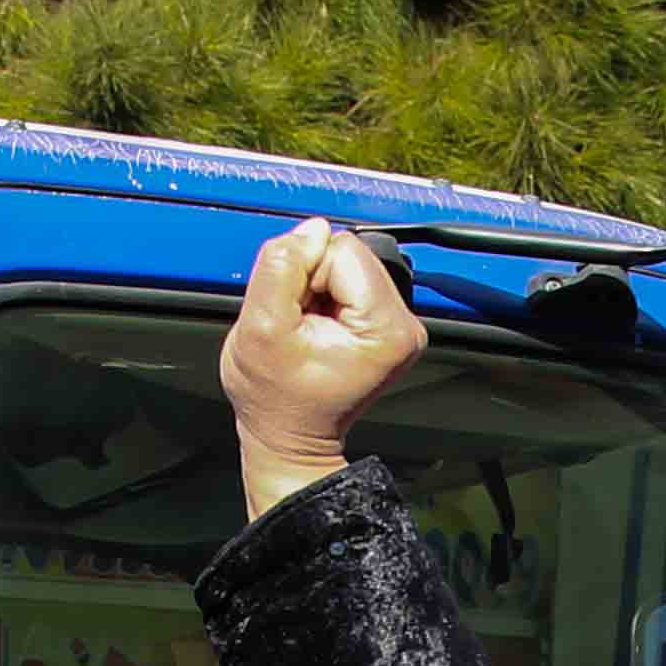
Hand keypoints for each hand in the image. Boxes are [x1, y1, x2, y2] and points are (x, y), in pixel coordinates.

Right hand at [223, 220, 427, 521]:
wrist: (289, 435)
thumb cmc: (276, 398)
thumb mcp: (261, 325)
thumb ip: (282, 265)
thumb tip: (310, 230)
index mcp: (386, 327)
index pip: (342, 249)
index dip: (304, 272)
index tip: (295, 313)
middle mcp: (405, 324)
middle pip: (350, 254)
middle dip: (313, 281)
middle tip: (300, 324)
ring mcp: (399, 325)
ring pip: (347, 265)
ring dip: (317, 290)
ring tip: (307, 329)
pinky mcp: (385, 324)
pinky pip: (349, 282)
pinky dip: (325, 300)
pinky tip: (316, 329)